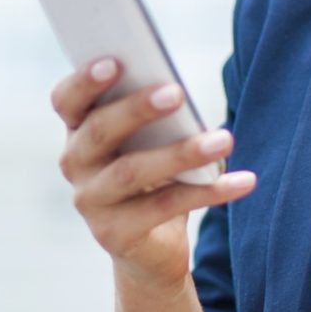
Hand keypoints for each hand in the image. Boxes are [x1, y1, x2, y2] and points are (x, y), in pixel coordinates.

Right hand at [51, 59, 257, 288]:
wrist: (150, 249)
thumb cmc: (154, 178)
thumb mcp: (150, 143)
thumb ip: (154, 118)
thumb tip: (179, 93)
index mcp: (79, 130)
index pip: (67, 101)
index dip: (84, 82)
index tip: (115, 62)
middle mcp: (75, 164)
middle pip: (99, 132)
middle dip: (137, 109)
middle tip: (177, 92)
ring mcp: (91, 202)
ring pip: (132, 171)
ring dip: (181, 153)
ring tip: (225, 140)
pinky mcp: (114, 234)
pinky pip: (164, 208)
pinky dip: (208, 192)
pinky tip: (244, 182)